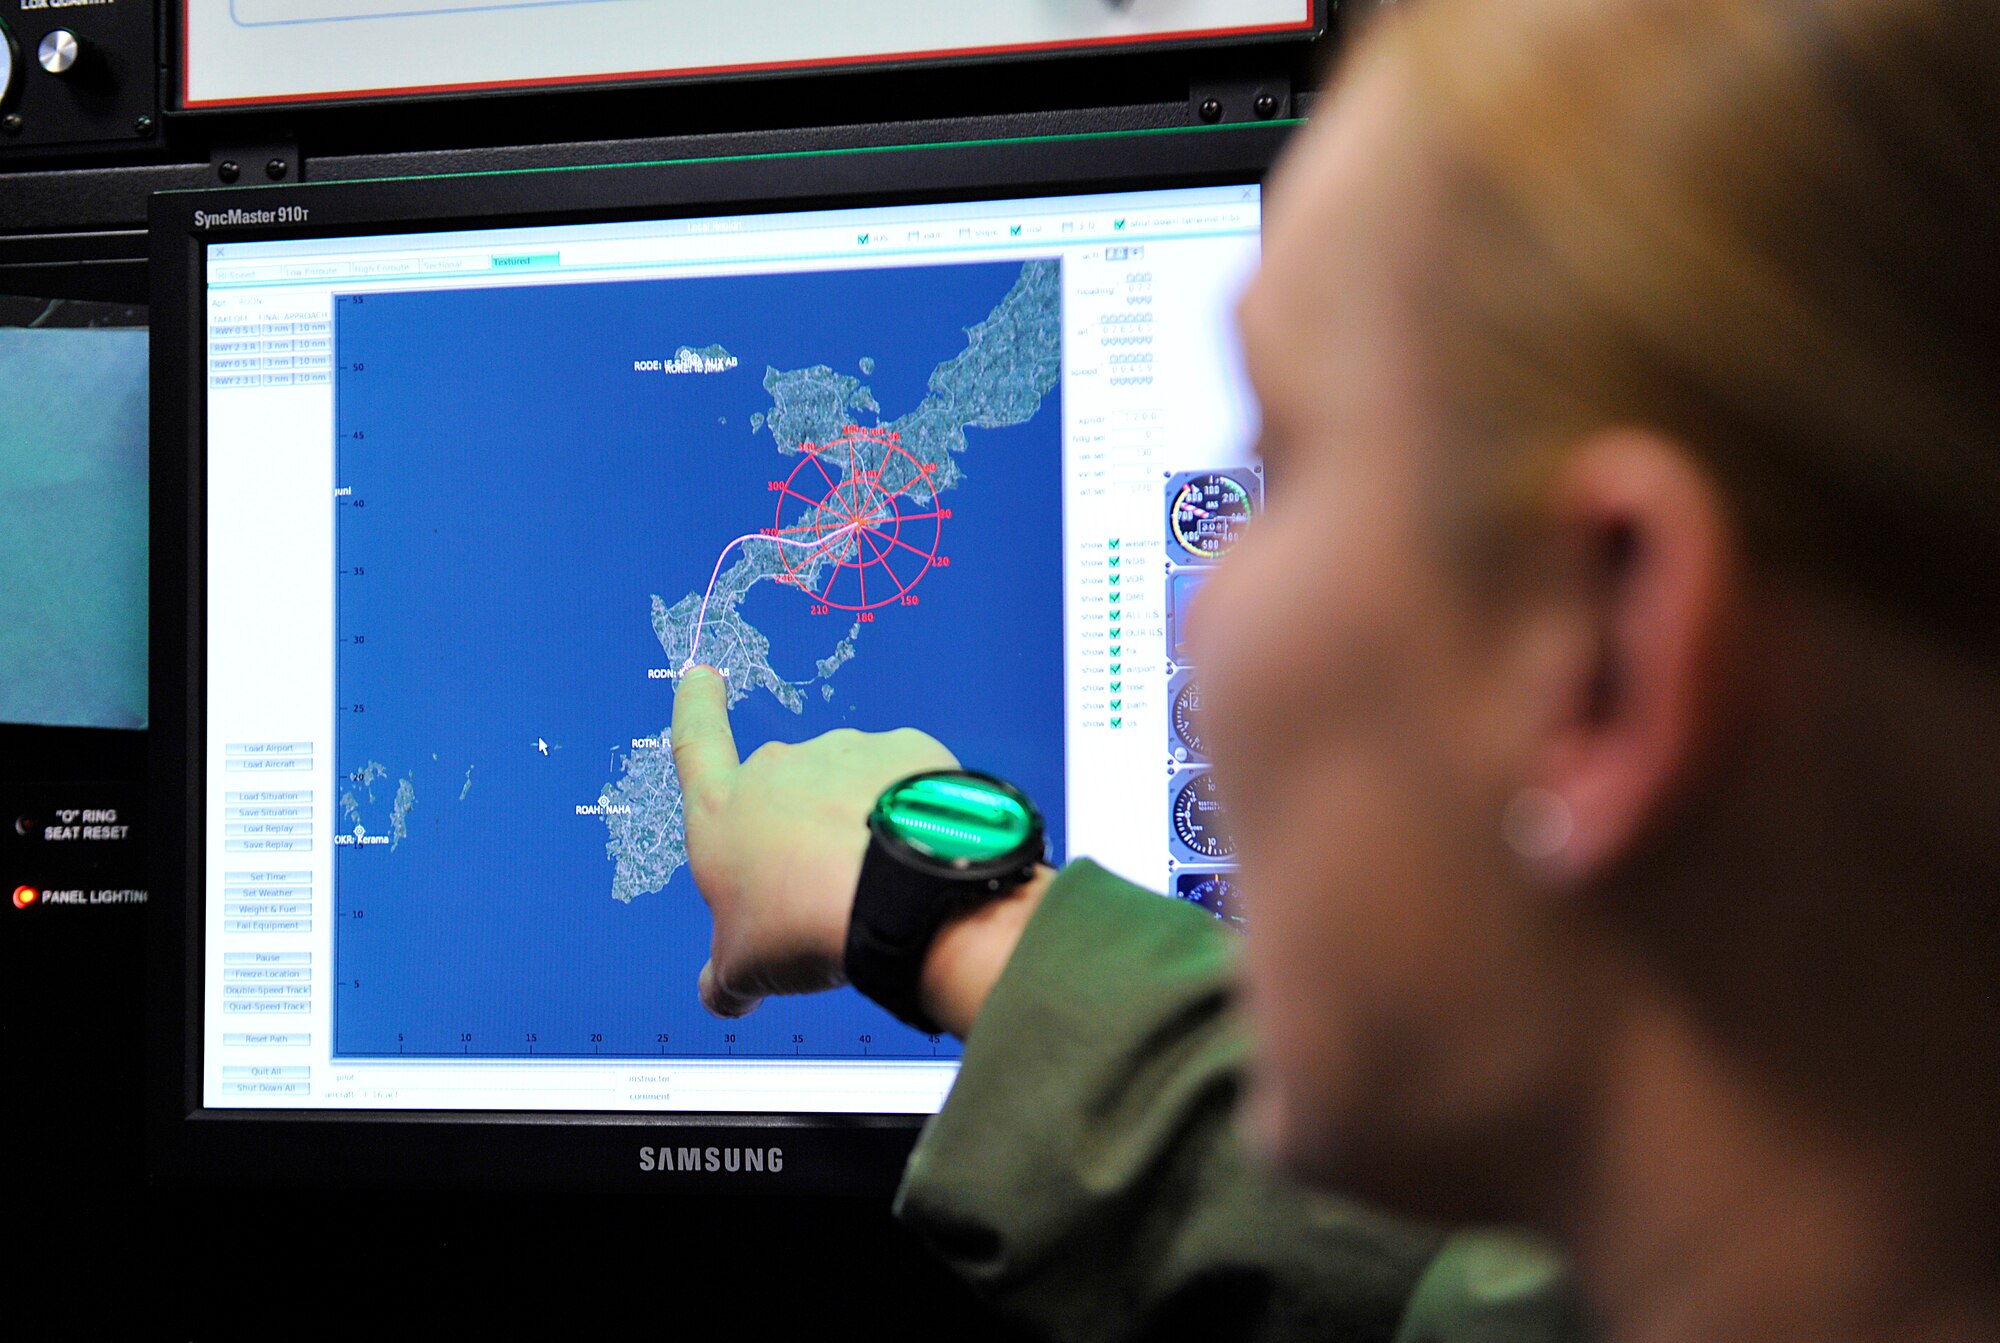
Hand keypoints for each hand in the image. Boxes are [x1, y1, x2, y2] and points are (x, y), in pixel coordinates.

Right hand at [670, 666, 957, 1017]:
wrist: (897, 895)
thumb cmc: (805, 925)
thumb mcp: (745, 968)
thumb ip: (725, 976)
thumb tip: (720, 995)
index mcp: (722, 812)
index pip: (695, 743)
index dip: (695, 708)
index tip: (702, 676)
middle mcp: (777, 768)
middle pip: (786, 787)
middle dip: (804, 826)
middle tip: (826, 884)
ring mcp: (843, 752)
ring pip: (849, 784)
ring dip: (859, 819)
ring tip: (877, 878)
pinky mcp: (905, 748)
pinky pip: (903, 777)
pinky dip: (908, 807)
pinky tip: (916, 848)